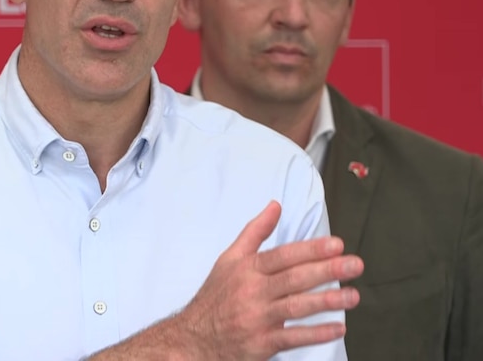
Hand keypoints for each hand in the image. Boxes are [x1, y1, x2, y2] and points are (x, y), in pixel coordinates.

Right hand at [174, 201, 362, 360]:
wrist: (196, 336)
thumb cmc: (217, 296)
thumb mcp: (229, 259)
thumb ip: (255, 232)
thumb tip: (275, 206)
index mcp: (247, 269)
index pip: (283, 256)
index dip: (310, 250)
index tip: (336, 245)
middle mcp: (253, 291)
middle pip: (294, 279)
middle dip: (326, 271)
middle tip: (354, 265)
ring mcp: (258, 318)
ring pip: (297, 307)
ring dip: (327, 301)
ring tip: (353, 295)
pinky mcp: (262, 343)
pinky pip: (294, 338)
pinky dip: (317, 333)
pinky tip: (338, 327)